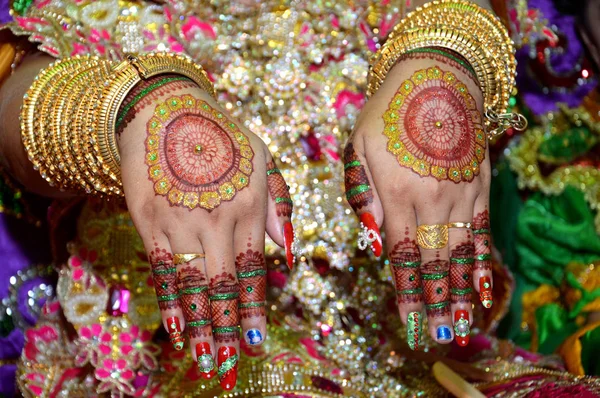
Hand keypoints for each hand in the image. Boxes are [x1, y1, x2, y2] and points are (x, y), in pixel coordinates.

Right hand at [117, 78, 294, 389]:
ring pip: (192, 284)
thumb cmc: (224, 137)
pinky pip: (161, 268)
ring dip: (200, 325)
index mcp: (249, 207)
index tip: (258, 341)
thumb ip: (279, 204)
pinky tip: (176, 328)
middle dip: (229, 328)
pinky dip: (169, 302)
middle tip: (232, 364)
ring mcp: (181, 221)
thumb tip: (287, 252)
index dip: (255, 309)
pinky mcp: (149, 219)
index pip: (255, 269)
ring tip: (206, 359)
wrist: (168, 109)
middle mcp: (217, 220)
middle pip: (224, 285)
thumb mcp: (263, 159)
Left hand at [345, 51, 492, 347]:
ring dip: (461, 292)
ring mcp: (461, 193)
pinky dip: (483, 261)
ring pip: (461, 253)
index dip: (407, 294)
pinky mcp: (480, 185)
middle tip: (436, 337)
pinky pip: (482, 230)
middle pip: (434, 262)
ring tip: (463, 326)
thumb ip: (364, 195)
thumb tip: (374, 241)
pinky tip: (484, 285)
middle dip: (435, 304)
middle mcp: (433, 199)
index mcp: (398, 193)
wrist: (435, 76)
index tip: (407, 325)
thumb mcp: (358, 147)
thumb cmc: (387, 113)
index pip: (403, 257)